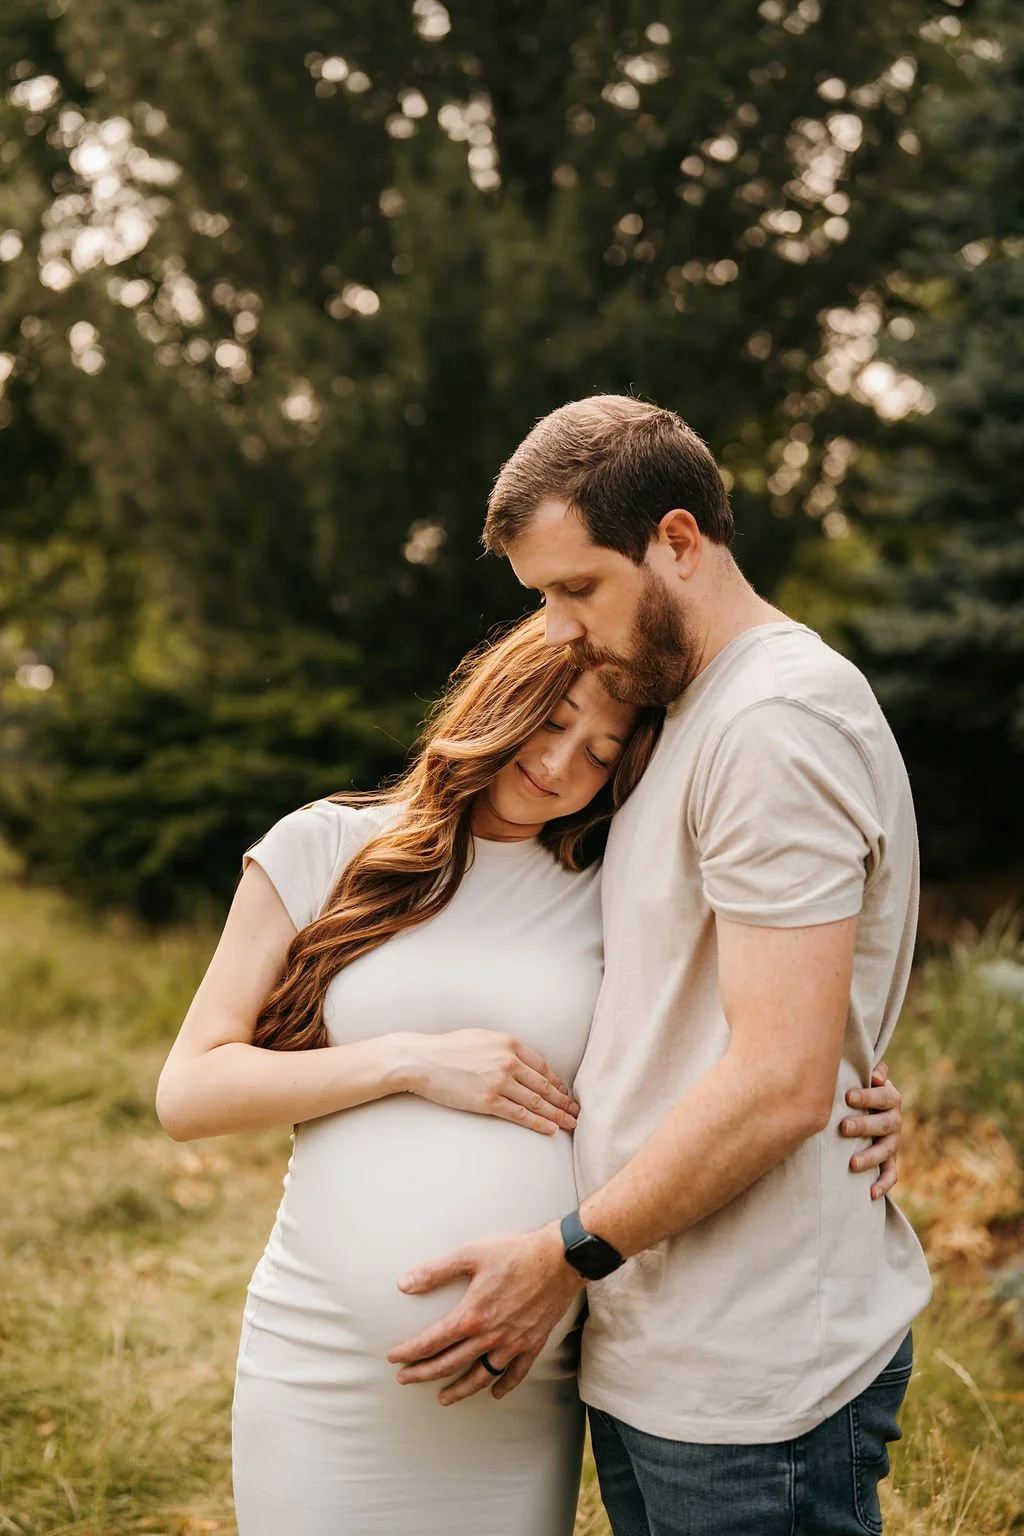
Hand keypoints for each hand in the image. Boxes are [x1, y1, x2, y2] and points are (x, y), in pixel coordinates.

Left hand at [386, 1225, 583, 1404]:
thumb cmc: (515, 1252)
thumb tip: (404, 1283)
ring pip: (481, 1376)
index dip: (410, 1352)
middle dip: (423, 1374)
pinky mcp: (533, 1343)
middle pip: (450, 1364)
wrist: (560, 1259)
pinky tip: (495, 1392)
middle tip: (405, 1379)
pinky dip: (504, 1385)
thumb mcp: (470, 1254)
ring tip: (443, 1398)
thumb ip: (435, 1271)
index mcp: (471, 1316)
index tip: (393, 1358)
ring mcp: (512, 1344)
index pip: (432, 1342)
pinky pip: (516, 1373)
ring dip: (459, 1389)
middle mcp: (490, 1337)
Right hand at [402, 1030, 578, 1134]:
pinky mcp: (488, 1101)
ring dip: (556, 1114)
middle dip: (563, 1101)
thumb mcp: (482, 1038)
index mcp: (509, 1043)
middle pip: (544, 1085)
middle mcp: (508, 1061)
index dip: (556, 1082)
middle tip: (576, 1111)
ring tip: (570, 1123)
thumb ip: (504, 1048)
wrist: (422, 1060)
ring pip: (536, 1101)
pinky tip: (550, 1129)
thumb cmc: (449, 1048)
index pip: (542, 1066)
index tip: (564, 1093)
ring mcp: (499, 1082)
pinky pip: (520, 1114)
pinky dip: (538, 1122)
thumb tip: (520, 1061)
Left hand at [840, 1060, 900, 1199]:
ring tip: (852, 1163)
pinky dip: (883, 1185)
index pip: (884, 1096)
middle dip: (864, 1126)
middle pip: (885, 1123)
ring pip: (886, 1150)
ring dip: (870, 1157)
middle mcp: (894, 1120)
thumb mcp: (864, 1075)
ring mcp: (893, 1142)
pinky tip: (870, 1193)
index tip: (848, 1097)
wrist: (867, 1108)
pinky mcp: (889, 1160)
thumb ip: (872, 1070)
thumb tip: (877, 1074)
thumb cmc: (858, 1087)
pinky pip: (891, 1174)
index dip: (868, 1096)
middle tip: (843, 1127)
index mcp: (890, 1098)